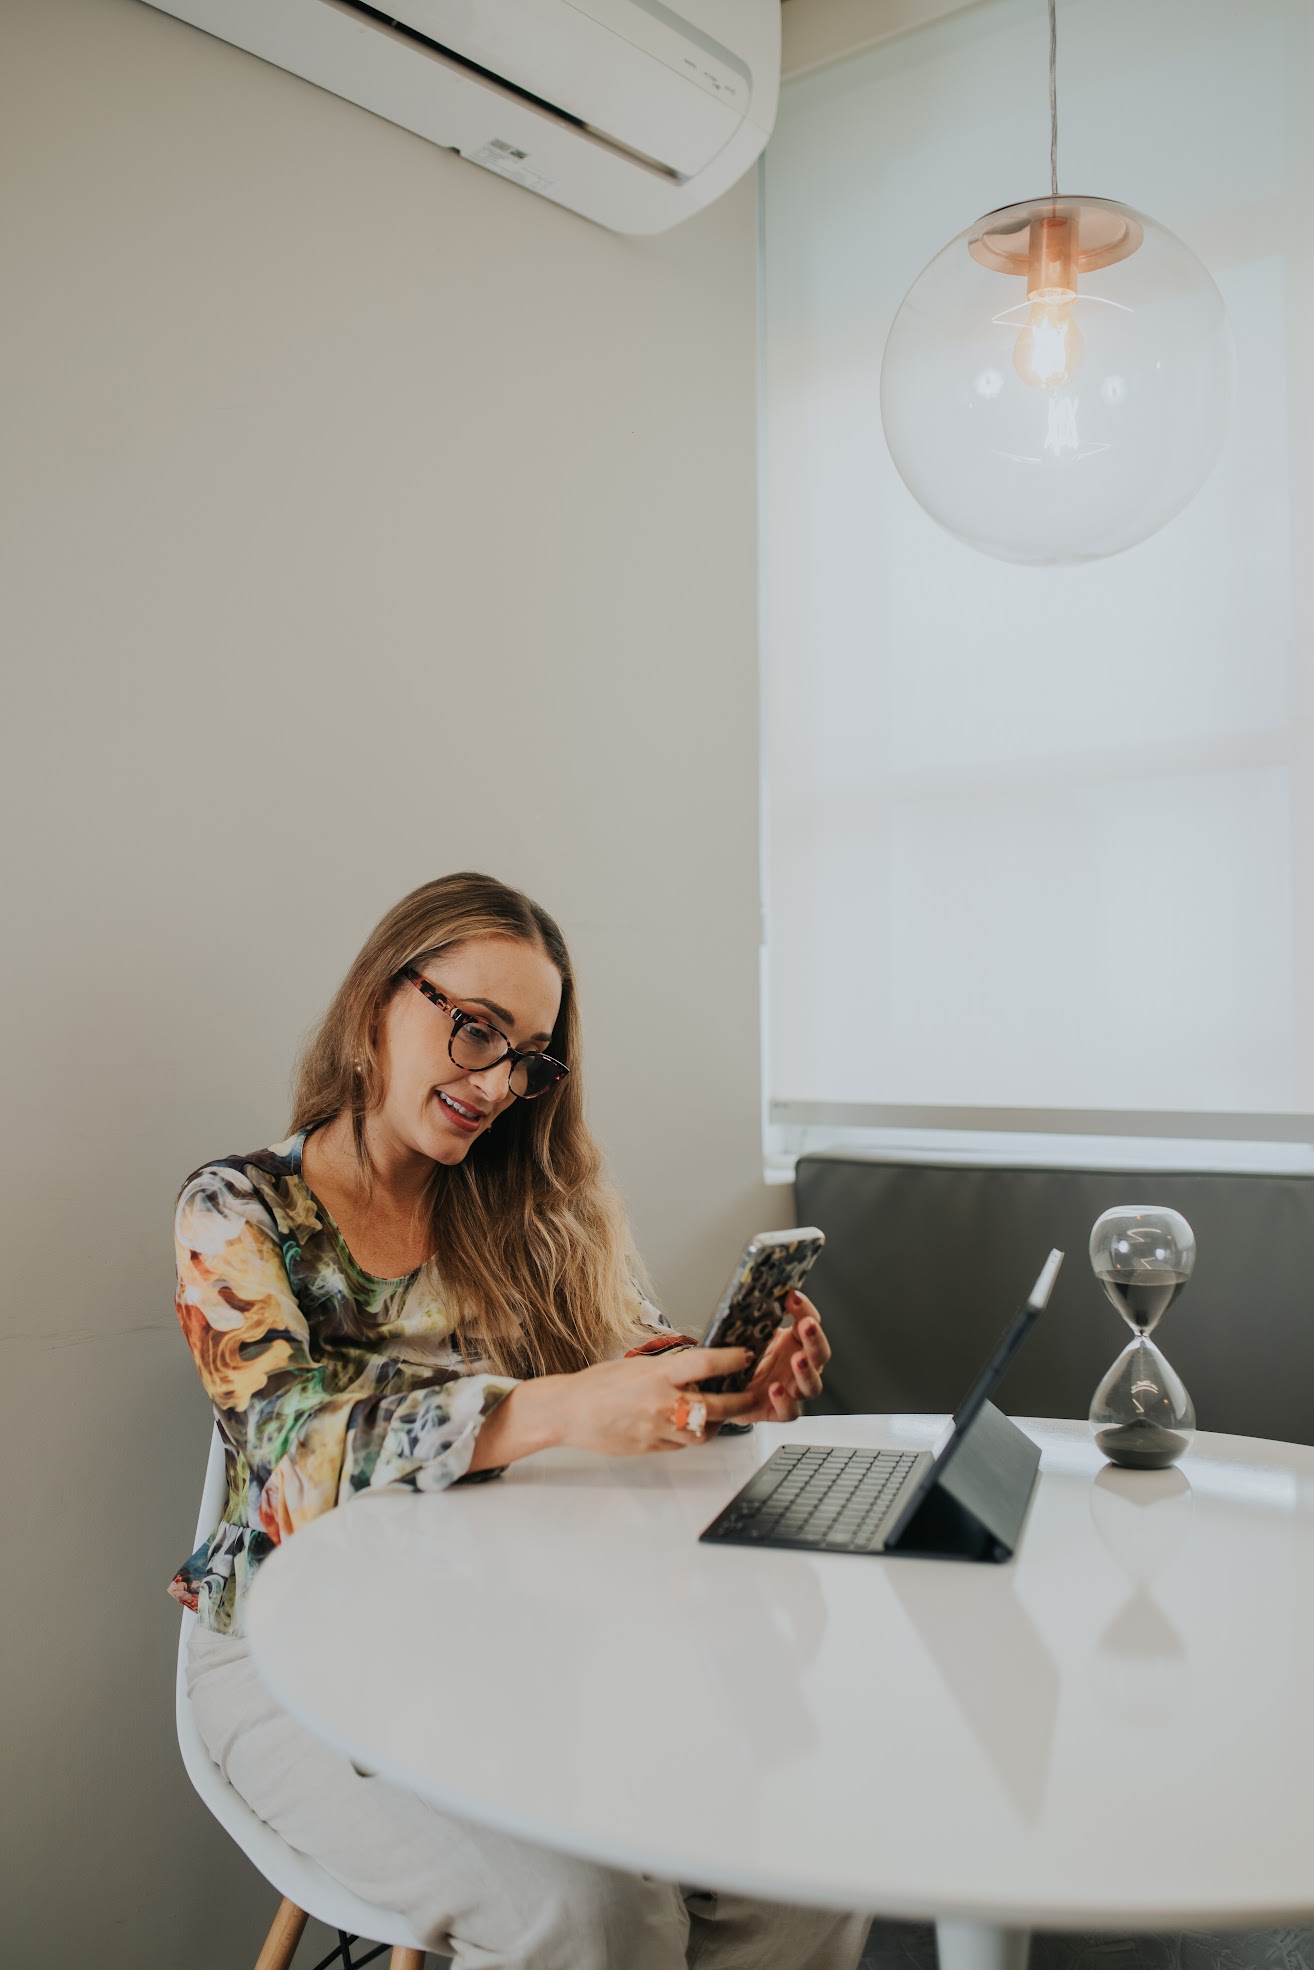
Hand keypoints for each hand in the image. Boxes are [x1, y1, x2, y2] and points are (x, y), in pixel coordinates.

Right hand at [540, 1346, 759, 1457]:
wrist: (568, 1412)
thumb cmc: (597, 1384)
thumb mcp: (636, 1365)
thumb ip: (666, 1369)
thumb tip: (695, 1367)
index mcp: (657, 1375)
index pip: (705, 1364)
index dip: (731, 1360)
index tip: (746, 1355)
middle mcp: (662, 1403)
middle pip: (717, 1405)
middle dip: (741, 1401)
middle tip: (752, 1395)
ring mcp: (658, 1429)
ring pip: (705, 1432)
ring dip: (718, 1423)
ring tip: (723, 1413)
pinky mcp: (653, 1448)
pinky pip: (683, 1445)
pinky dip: (692, 1436)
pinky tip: (691, 1426)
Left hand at [737, 1293, 830, 1423]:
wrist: (725, 1391)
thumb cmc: (741, 1360)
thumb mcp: (748, 1334)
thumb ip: (755, 1319)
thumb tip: (755, 1295)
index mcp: (794, 1342)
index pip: (809, 1323)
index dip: (805, 1310)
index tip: (793, 1297)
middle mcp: (799, 1366)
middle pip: (819, 1354)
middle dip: (815, 1339)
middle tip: (807, 1325)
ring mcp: (792, 1390)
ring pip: (812, 1385)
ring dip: (807, 1371)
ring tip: (798, 1359)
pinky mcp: (779, 1411)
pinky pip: (790, 1411)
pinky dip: (785, 1401)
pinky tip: (776, 1389)